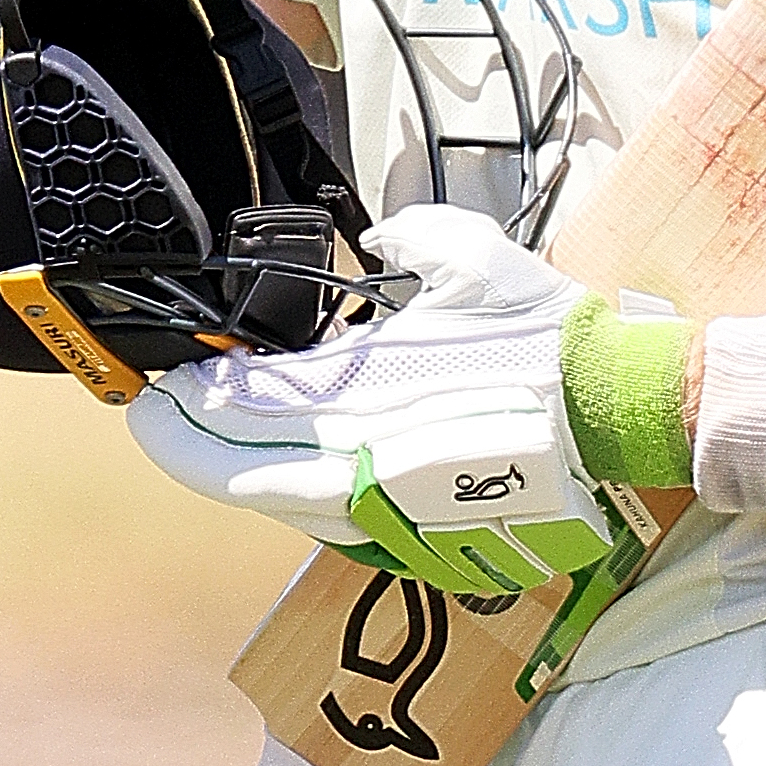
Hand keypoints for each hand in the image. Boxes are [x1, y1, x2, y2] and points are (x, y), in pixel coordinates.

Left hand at [125, 204, 656, 593]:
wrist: (615, 413)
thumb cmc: (546, 341)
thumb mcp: (471, 258)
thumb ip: (407, 236)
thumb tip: (374, 235)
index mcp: (364, 397)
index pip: (242, 409)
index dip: (187, 401)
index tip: (159, 379)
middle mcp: (361, 464)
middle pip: (233, 476)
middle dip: (180, 444)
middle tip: (151, 412)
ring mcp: (384, 508)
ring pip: (274, 505)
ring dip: (225, 472)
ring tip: (197, 435)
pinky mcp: (410, 530)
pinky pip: (322, 519)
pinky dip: (282, 492)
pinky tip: (269, 464)